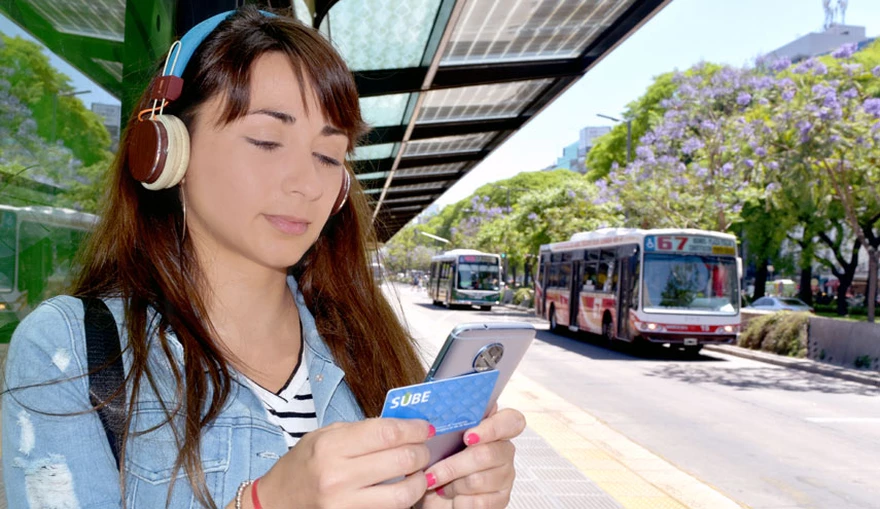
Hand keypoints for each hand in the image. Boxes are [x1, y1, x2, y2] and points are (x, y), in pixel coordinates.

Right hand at [257, 418, 434, 508]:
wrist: (276, 502)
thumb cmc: (302, 465)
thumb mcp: (323, 436)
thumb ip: (361, 431)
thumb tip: (401, 427)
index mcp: (331, 447)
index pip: (387, 433)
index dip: (413, 429)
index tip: (424, 428)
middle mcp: (338, 476)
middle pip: (401, 461)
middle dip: (421, 452)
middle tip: (423, 448)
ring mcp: (345, 504)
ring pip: (402, 494)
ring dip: (419, 481)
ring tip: (419, 472)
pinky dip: (403, 500)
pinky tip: (403, 489)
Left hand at [421, 405, 525, 507]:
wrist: (436, 494)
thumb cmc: (440, 463)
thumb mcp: (440, 441)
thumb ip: (448, 426)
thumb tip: (438, 419)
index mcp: (493, 428)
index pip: (511, 421)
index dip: (492, 427)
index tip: (468, 437)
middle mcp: (504, 450)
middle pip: (487, 454)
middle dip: (454, 465)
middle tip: (432, 472)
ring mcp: (505, 475)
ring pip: (478, 480)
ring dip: (452, 485)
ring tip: (442, 485)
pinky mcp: (501, 499)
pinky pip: (479, 501)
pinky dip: (459, 502)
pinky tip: (454, 498)